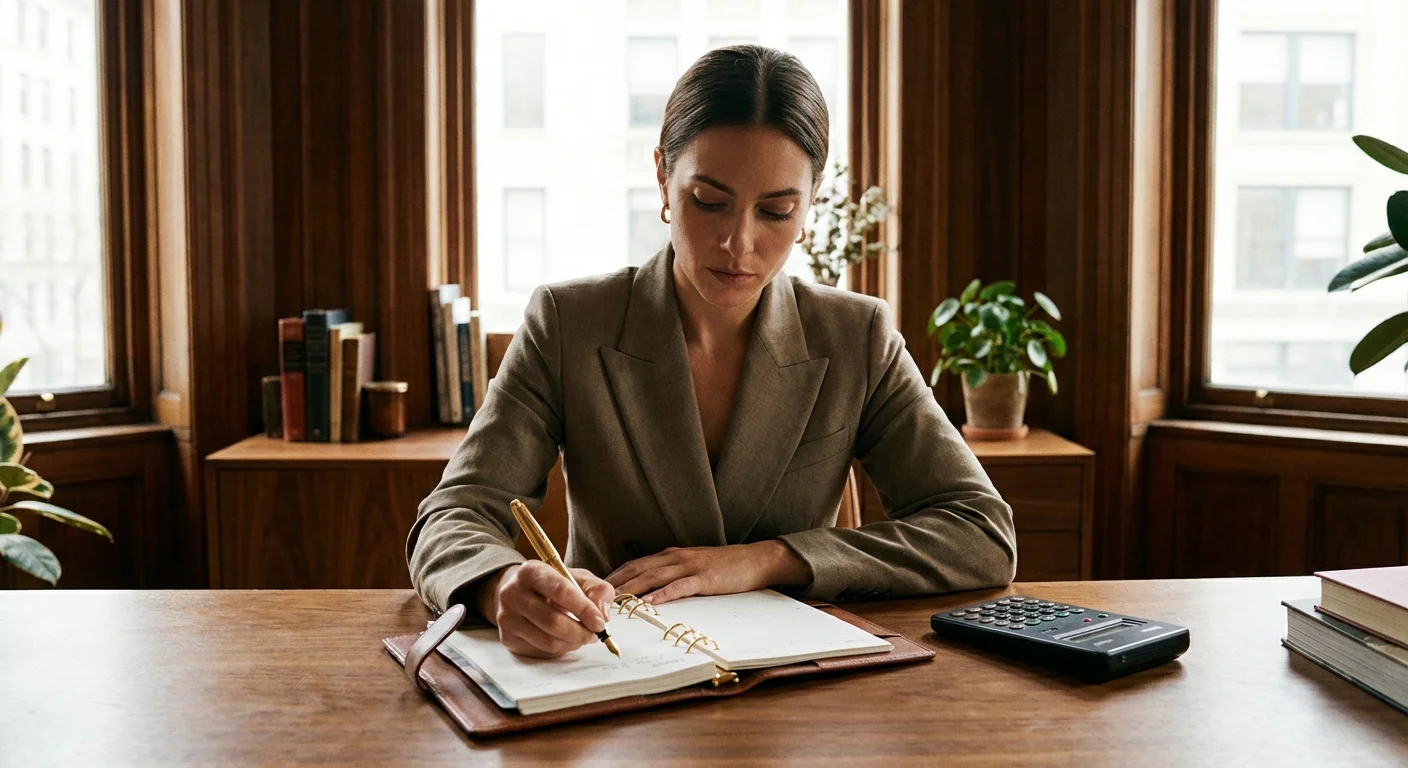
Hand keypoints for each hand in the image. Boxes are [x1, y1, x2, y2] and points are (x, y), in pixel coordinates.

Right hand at [475, 561, 614, 658]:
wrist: (518, 592)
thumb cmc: (552, 585)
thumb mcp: (576, 577)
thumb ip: (596, 589)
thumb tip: (601, 614)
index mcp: (531, 571)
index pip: (561, 591)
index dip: (584, 610)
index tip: (600, 623)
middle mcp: (512, 593)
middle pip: (553, 621)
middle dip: (580, 632)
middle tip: (595, 635)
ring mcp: (506, 617)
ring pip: (548, 640)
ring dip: (572, 643)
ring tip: (582, 636)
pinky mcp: (507, 638)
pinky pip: (541, 651)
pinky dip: (560, 649)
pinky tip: (564, 639)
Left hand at [605, 540, 810, 604]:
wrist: (754, 560)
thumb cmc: (723, 567)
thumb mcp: (692, 567)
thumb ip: (671, 574)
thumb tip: (649, 591)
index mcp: (670, 556)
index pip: (635, 564)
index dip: (614, 576)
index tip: (596, 589)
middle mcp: (675, 558)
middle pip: (638, 570)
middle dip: (615, 584)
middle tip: (595, 599)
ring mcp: (689, 567)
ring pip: (653, 577)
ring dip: (632, 590)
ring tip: (613, 602)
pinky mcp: (704, 578)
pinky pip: (679, 587)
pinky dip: (662, 594)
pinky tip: (649, 603)